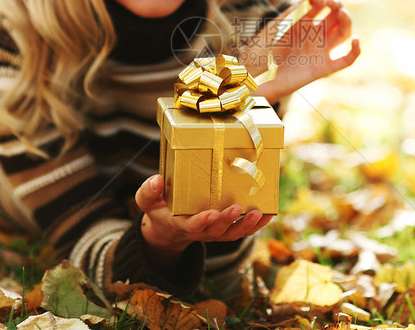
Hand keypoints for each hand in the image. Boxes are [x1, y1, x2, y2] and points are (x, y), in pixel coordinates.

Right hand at [135, 175, 273, 268]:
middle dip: (227, 220)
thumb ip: (148, 192)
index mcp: (180, 224)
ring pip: (232, 234)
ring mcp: (214, 233)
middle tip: (237, 208)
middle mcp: (200, 232)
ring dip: (246, 226)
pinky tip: (267, 214)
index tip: (211, 213)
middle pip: (216, 231)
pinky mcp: (224, 230)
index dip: (202, 222)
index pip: (191, 226)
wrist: (169, 228)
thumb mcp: (147, 202)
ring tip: (258, 213)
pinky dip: (255, 225)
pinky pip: (241, 231)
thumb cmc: (160, 209)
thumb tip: (156, 179)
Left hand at [239, 0, 359, 103]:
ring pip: (343, 34)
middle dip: (337, 6)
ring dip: (347, 22)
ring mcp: (320, 51)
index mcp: (301, 23)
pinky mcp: (323, 68)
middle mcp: (313, 35)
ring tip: (343, 13)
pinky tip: (356, 39)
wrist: (256, 76)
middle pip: (335, 17)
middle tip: (334, 3)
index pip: (320, 5)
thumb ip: (295, 11)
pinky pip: (346, 60)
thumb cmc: (261, 49)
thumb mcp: (277, 25)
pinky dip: (356, 51)